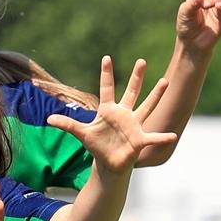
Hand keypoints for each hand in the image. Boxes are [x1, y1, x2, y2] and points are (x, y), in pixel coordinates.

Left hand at [47, 57, 176, 173]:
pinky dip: (161, 137)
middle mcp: (124, 114)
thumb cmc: (97, 146)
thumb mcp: (81, 133)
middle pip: (131, 91)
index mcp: (108, 110)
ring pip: (147, 106)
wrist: (109, 163)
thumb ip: (67, 124)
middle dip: (136, 77)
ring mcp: (134, 125)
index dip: (106, 74)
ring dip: (156, 95)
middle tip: (142, 61)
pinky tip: (172, 135)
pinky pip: (153, 137)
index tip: (106, 57)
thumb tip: (48, 119)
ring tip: (165, 81)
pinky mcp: (140, 139)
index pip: (106, 88)